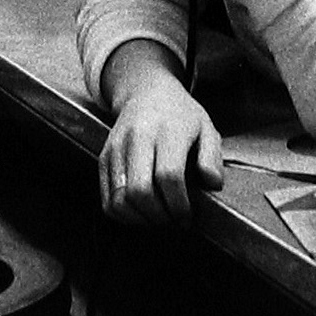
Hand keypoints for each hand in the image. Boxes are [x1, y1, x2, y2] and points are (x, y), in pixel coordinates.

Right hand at [100, 79, 224, 224]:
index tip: (187, 217)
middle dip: (159, 216)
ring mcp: (116, 149)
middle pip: (140, 190)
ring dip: (140, 219)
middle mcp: (137, 138)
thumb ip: (212, 158)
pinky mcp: (103, 159)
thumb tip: (212, 184)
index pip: (168, 176)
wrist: (146, 93)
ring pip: (120, 199)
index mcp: (167, 131)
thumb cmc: (180, 115)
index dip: (178, 204)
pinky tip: (140, 214)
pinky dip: (122, 215)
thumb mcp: (206, 128)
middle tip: (173, 221)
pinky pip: (107, 198)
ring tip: (157, 219)